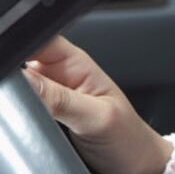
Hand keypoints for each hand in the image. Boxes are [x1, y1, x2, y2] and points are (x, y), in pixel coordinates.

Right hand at [21, 35, 173, 173]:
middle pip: (23, 62)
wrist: (132, 165)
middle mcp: (59, 77)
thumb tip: (27, 79)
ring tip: (40, 114)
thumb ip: (62, 99)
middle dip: (16, 77)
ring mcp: (49, 98)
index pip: (43, 40)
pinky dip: (21, 114)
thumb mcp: (96, 117)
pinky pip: (22, 110)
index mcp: (77, 63)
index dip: (25, 45)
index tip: (16, 67)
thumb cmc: (127, 136)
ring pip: (18, 88)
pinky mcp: (41, 118)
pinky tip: (32, 121)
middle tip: (30, 99)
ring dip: (19, 98)